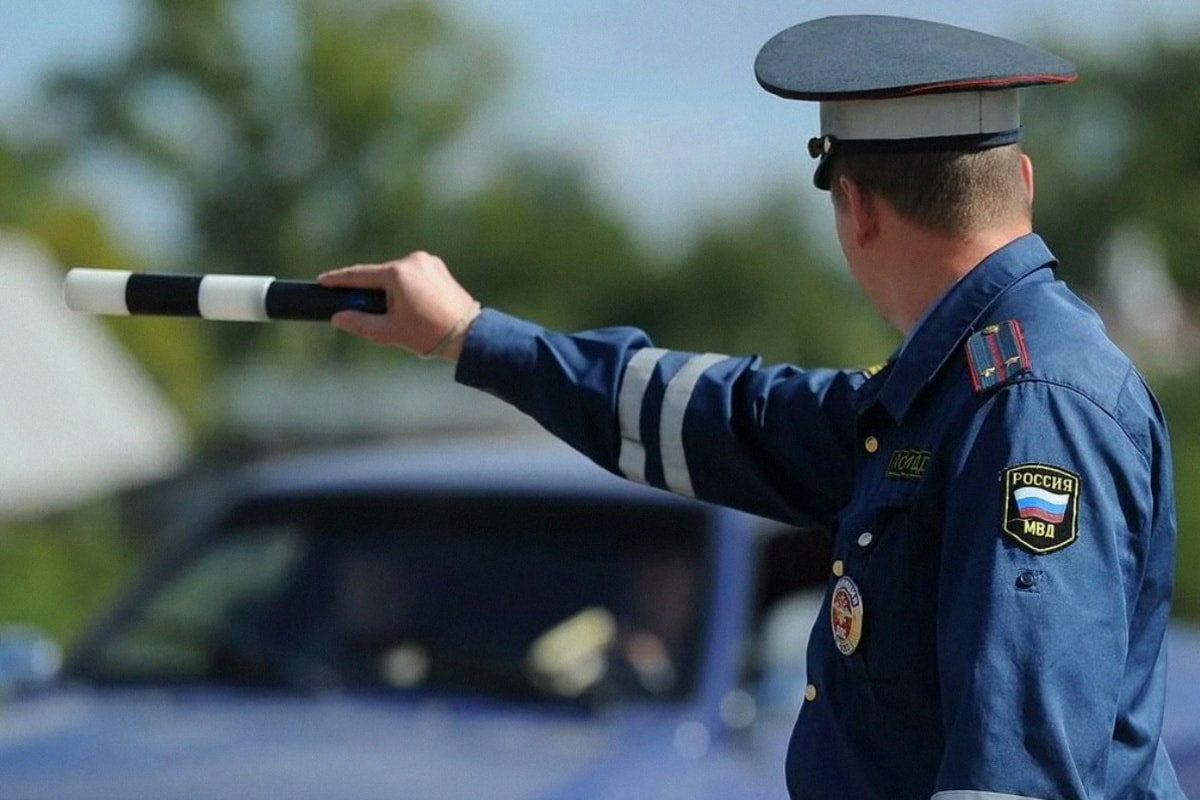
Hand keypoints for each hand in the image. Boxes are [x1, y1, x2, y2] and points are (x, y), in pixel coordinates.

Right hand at [318, 252, 479, 358]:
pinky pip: (413, 275)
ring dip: (391, 291)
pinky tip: (413, 307)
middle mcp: (413, 260)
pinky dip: (406, 287)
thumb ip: (359, 323)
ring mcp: (428, 261)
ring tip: (402, 316)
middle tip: (370, 313)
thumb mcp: (388, 332)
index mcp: (399, 273)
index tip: (322, 280)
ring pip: (397, 276)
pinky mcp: (439, 267)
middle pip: (380, 276)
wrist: (468, 334)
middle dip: (371, 292)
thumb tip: (337, 318)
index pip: (360, 274)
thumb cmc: (428, 333)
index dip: (339, 279)